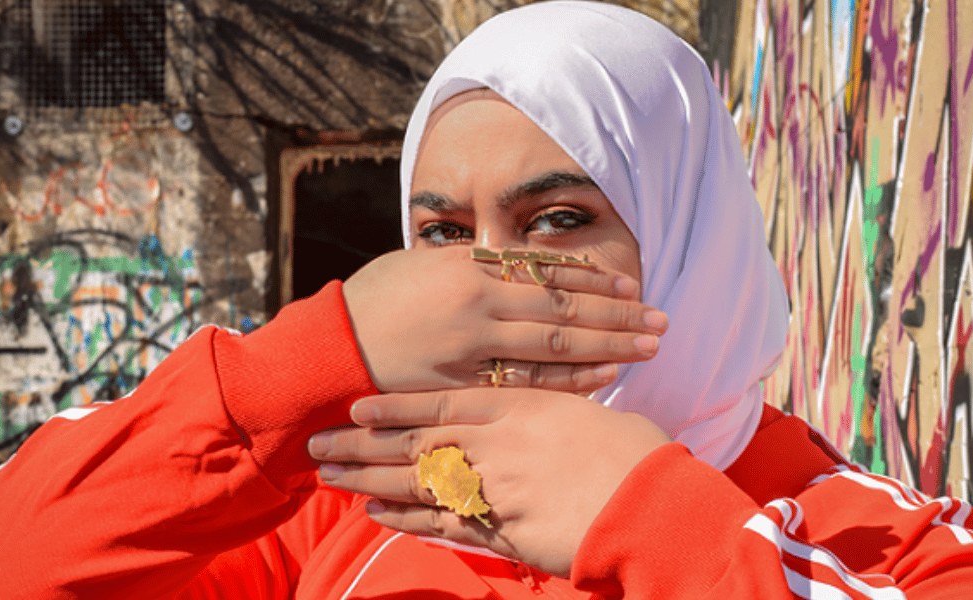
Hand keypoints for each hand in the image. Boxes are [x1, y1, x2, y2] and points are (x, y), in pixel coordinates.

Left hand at [307, 388, 671, 577]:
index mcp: (518, 406)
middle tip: (320, 446)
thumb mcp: (583, 414)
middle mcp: (496, 444)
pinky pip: (441, 524)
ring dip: (369, 481)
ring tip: (332, 478)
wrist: (652, 503)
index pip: (439, 403)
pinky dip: (404, 519)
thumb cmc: (630, 452)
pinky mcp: (501, 530)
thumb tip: (524, 414)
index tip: (356, 405)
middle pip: (413, 442)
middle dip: (361, 445)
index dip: (393, 405)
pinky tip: (377, 515)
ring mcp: (494, 488)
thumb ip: (544, 409)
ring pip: (416, 482)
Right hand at [342, 247, 667, 392]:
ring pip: (554, 346)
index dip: (595, 278)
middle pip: (564, 309)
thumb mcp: (424, 266)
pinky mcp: (463, 387)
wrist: (328, 349)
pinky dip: (566, 381)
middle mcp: (477, 305)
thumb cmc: (375, 301)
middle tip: (661, 321)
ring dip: (606, 346)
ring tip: (647, 348)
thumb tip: (517, 264)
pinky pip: (525, 384)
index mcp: (469, 269)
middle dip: (617, 315)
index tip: (632, 284)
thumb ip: (474, 268)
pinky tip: (600, 378)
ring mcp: (471, 349)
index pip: (548, 272)